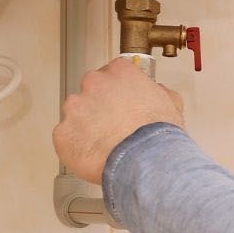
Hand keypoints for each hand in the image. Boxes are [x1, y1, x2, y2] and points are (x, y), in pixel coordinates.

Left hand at [53, 57, 185, 183]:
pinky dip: (76, 146)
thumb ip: (158, 91)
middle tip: (112, 125)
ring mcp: (75, 107)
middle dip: (99, 106)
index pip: (113, 72)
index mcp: (119, 72)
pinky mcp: (63, 132)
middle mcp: (93, 83)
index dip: (117, 90)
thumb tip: (157, 91)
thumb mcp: (171, 103)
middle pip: (90, 90)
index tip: (120, 102)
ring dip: (85, 125)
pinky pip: (66, 138)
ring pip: (75, 114)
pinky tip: (93, 154)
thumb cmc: (156, 135)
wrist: (144, 161)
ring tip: (103, 143)